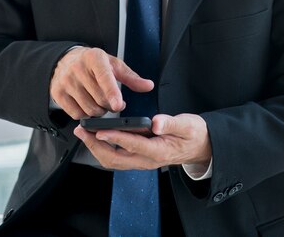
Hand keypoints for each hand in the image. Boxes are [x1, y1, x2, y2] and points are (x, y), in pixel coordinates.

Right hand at [50, 47, 153, 118]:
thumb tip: (148, 86)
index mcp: (94, 58)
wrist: (66, 60)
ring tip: (100, 101)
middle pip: (99, 99)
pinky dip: (85, 114)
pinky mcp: (57, 93)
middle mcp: (78, 68)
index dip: (112, 92)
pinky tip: (87, 104)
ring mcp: (66, 81)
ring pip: (89, 109)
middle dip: (110, 105)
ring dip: (99, 111)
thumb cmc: (94, 63)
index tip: (118, 104)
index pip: (104, 77)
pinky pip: (76, 114)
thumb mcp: (114, 65)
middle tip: (114, 101)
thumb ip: (131, 78)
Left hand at [74, 113, 211, 170]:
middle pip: (116, 158)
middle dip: (96, 145)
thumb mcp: (187, 124)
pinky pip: (118, 157)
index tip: (100, 130)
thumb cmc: (194, 134)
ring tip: (84, 133)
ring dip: (96, 148)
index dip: (114, 138)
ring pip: (114, 161)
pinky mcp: (140, 158)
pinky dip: (104, 148)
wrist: (200, 147)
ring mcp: (142, 161)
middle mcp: (148, 160)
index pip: (132, 145)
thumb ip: (171, 123)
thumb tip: (155, 122)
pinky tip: (97, 137)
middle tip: (83, 130)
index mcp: (159, 151)